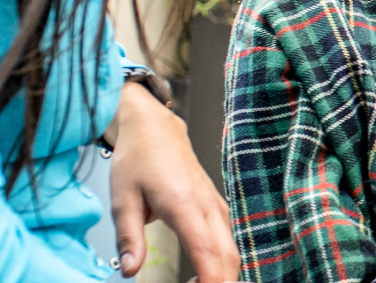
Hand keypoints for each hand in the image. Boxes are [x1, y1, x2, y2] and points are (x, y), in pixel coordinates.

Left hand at [104, 82, 240, 281]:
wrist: (155, 129)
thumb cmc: (138, 160)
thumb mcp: (122, 200)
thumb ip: (128, 238)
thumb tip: (129, 271)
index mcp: (185, 205)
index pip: (207, 253)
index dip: (208, 281)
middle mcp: (207, 207)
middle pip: (228, 258)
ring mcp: (215, 206)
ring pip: (231, 251)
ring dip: (220, 275)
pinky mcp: (215, 208)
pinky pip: (227, 241)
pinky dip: (220, 263)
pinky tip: (202, 275)